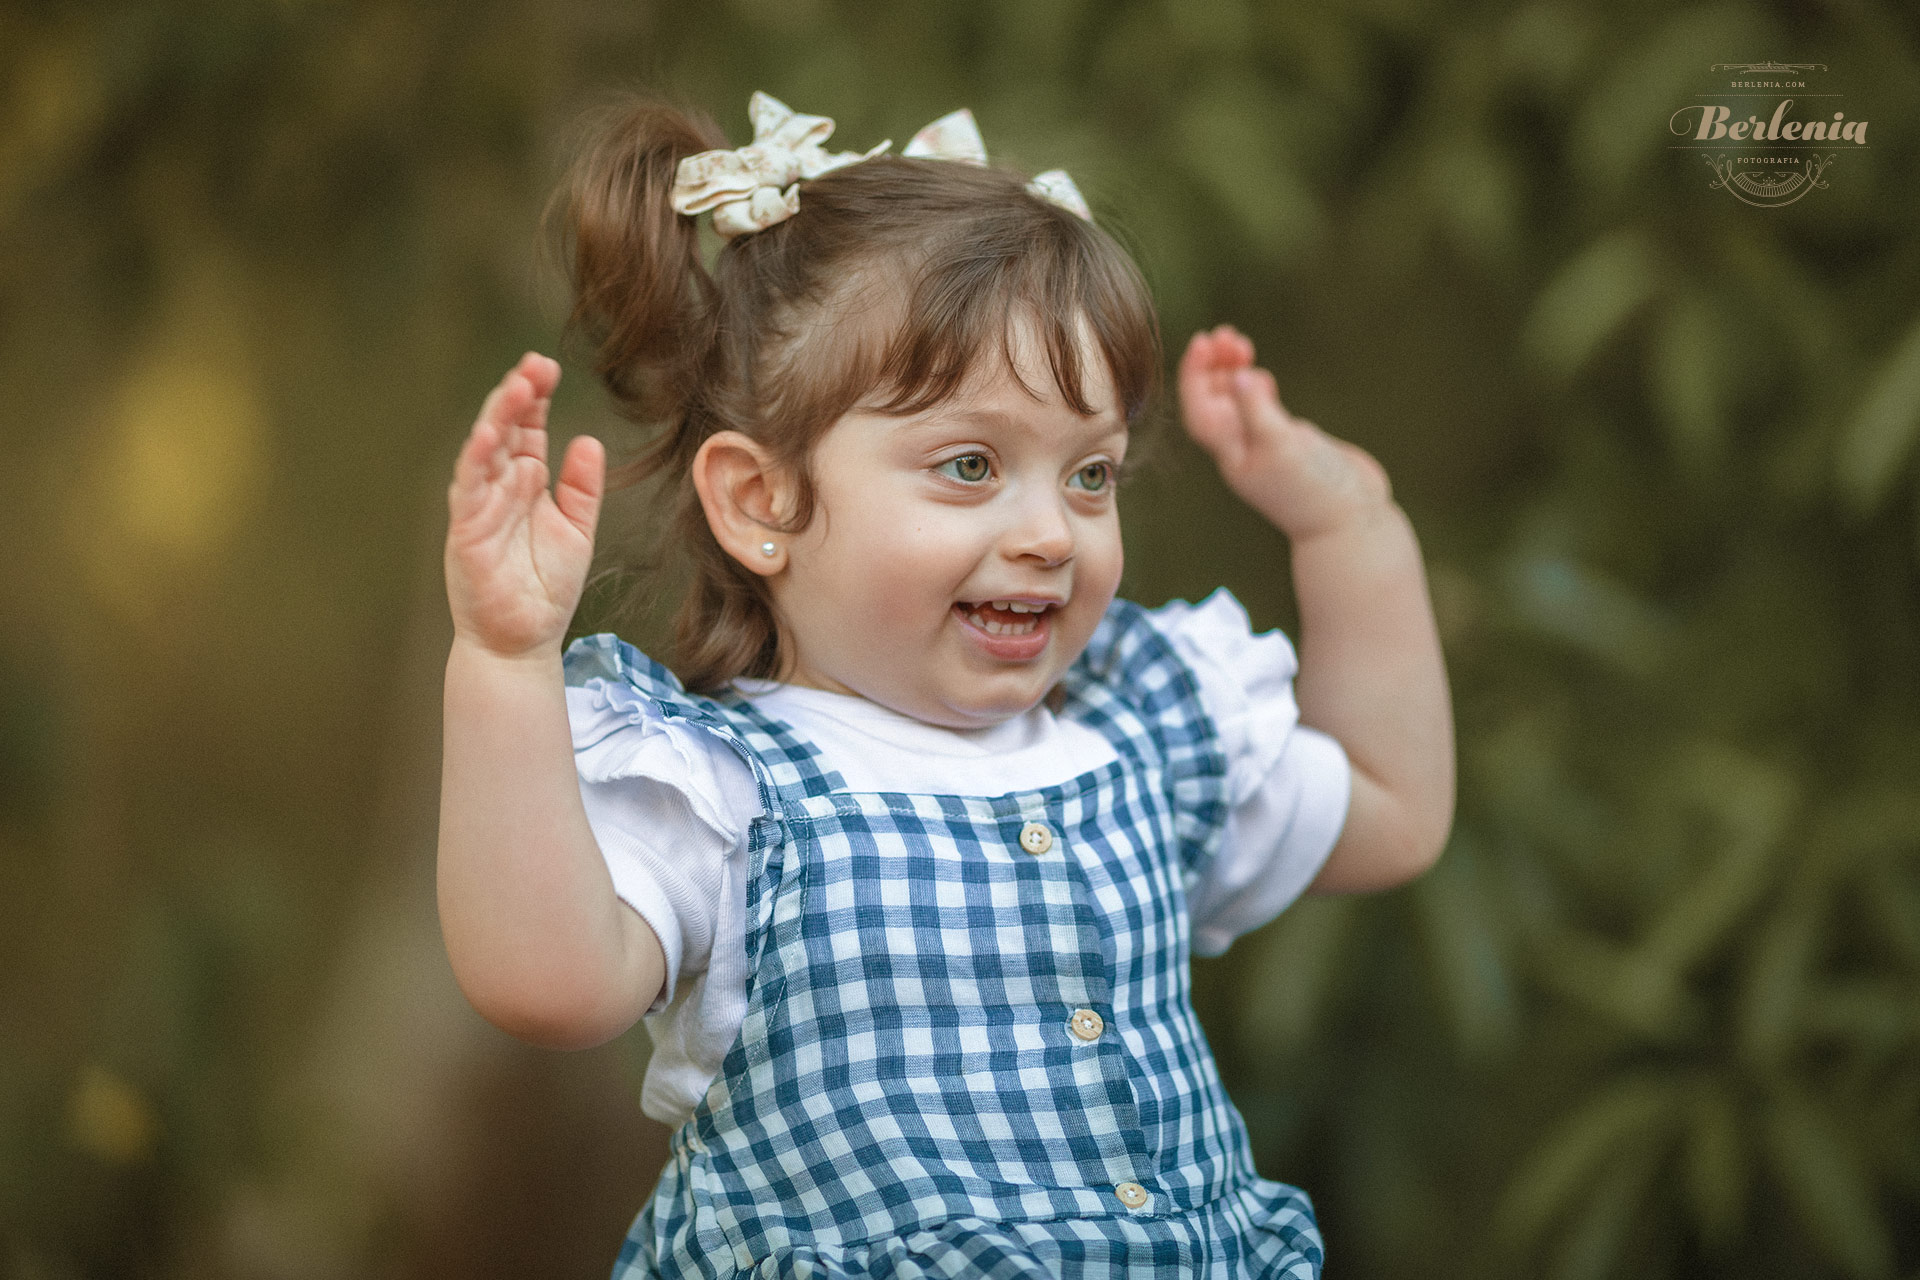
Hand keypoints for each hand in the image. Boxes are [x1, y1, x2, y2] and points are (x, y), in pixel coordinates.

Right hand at [445, 353, 604, 659]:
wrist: (522, 642)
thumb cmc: (545, 589)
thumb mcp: (577, 530)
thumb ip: (582, 488)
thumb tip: (587, 440)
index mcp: (525, 483)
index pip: (529, 430)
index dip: (537, 399)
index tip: (549, 367)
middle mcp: (499, 488)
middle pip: (506, 430)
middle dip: (519, 396)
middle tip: (536, 365)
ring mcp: (480, 507)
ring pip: (484, 451)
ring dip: (498, 417)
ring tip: (517, 386)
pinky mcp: (466, 531)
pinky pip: (470, 489)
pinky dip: (478, 460)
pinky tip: (491, 434)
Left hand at [1178, 325, 1390, 541]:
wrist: (1353, 520)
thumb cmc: (1314, 489)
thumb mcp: (1283, 446)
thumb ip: (1257, 410)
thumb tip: (1238, 376)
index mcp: (1232, 453)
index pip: (1199, 409)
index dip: (1194, 375)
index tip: (1203, 342)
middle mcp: (1243, 449)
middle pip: (1212, 402)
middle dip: (1213, 366)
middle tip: (1226, 335)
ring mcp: (1266, 446)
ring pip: (1235, 403)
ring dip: (1231, 372)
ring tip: (1239, 343)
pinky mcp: (1290, 443)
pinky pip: (1260, 410)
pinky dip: (1255, 388)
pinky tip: (1259, 374)